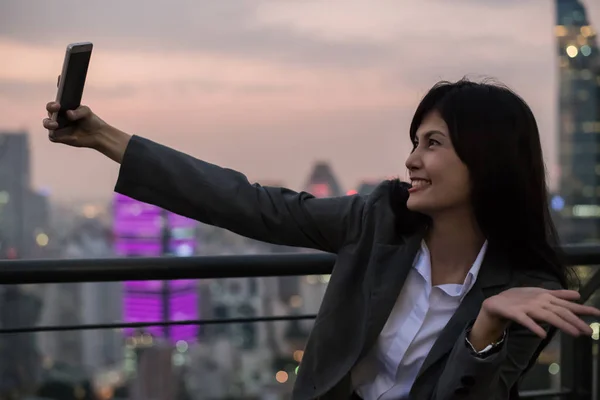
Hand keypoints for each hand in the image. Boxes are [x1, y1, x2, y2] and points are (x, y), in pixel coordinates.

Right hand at [43, 101, 108, 148]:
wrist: (97, 133)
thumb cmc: (90, 120)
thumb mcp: (86, 112)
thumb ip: (78, 112)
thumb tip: (68, 114)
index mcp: (61, 109)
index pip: (52, 106)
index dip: (52, 106)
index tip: (58, 106)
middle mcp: (57, 118)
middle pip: (48, 115)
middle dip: (49, 114)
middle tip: (55, 118)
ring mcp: (57, 128)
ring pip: (47, 125)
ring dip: (49, 124)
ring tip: (55, 124)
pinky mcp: (60, 138)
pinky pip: (55, 137)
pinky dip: (64, 137)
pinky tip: (74, 137)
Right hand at [475, 288, 599, 339]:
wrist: (496, 302)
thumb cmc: (520, 299)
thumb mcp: (540, 295)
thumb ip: (559, 295)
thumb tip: (578, 295)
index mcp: (545, 296)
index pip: (567, 304)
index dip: (582, 309)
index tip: (597, 314)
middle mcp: (539, 301)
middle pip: (560, 311)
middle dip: (575, 321)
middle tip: (589, 331)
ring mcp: (527, 307)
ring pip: (547, 316)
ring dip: (561, 324)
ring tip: (574, 333)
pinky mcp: (515, 313)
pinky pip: (526, 321)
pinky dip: (534, 327)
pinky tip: (542, 335)